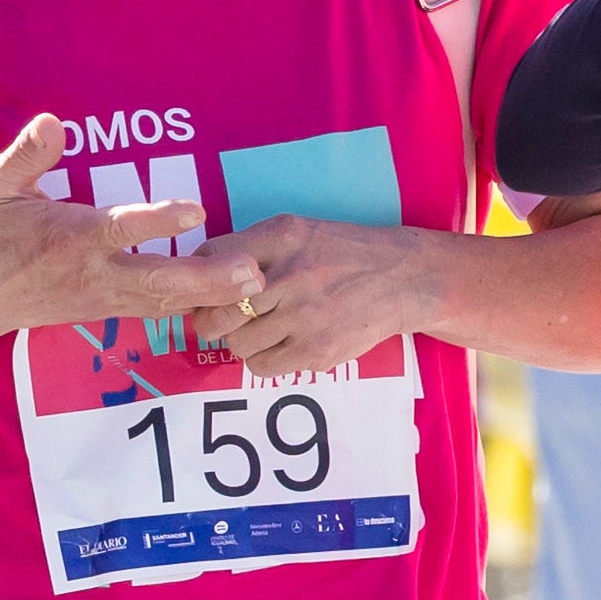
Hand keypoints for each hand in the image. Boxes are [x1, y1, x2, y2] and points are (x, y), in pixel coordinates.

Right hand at [0, 114, 253, 345]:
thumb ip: (25, 155)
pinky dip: (195, 305)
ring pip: (165, 302)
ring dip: (211, 295)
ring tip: (256, 287)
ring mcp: (105, 298)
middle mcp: (94, 274)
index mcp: (70, 239)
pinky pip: (159, 310)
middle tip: (252, 272)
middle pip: (157, 280)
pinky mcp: (111, 310)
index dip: (157, 222)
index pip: (119, 230)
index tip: (195, 211)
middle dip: (207, 278)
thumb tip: (53, 122)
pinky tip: (230, 300)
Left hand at [205, 216, 439, 375]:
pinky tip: (280, 345)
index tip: (208, 289)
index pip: (211, 258)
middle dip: (213, 320)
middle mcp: (289, 275)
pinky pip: (262, 367)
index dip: (202, 279)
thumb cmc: (340, 255)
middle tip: (226, 320)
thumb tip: (199, 273)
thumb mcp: (297, 232)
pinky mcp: (316, 350)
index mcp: (281, 238)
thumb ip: (251, 246)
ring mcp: (303, 316)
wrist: (400, 278)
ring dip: (241, 342)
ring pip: (237, 344)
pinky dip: (263, 360)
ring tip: (262, 331)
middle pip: (216, 312)